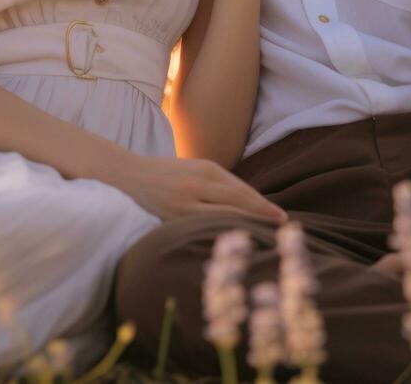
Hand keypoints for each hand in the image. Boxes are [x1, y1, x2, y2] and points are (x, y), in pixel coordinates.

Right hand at [107, 149, 288, 224]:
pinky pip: (202, 226)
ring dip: (246, 225)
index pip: (241, 190)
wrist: (126, 174)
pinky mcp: (173, 216)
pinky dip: (220, 233)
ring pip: (223, 215)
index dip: (262, 204)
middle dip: (261, 214)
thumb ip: (216, 184)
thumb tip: (246, 203)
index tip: (280, 216)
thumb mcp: (192, 169)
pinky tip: (231, 241)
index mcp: (206, 168)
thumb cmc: (164, 173)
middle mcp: (198, 182)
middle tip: (284, 227)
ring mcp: (185, 201)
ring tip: (265, 236)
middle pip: (238, 201)